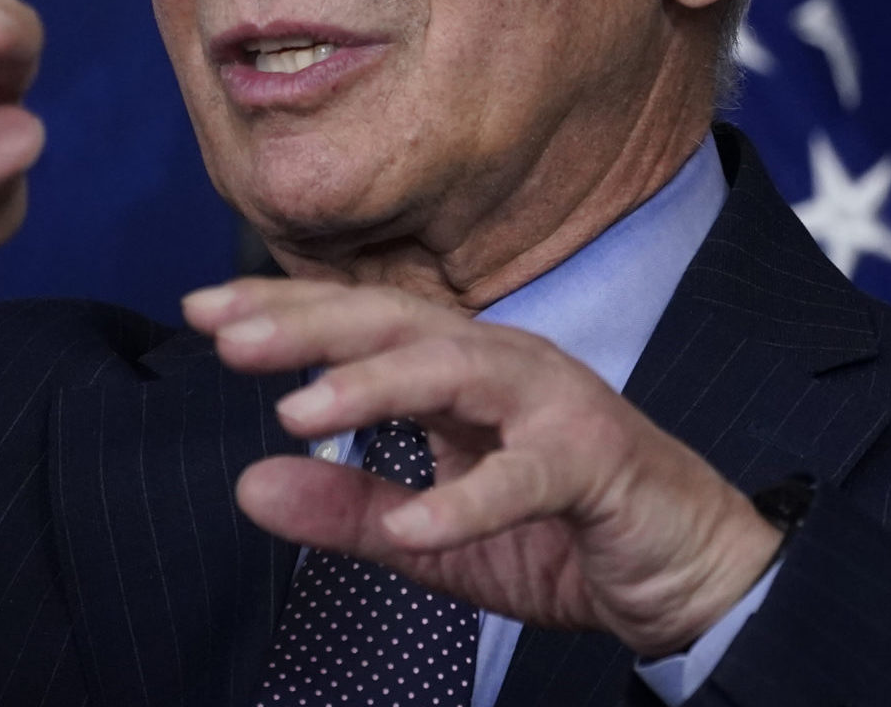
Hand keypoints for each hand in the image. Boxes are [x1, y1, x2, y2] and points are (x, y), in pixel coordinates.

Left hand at [182, 278, 781, 657]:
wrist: (690, 577)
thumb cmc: (565, 539)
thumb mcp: (433, 538)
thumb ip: (348, 510)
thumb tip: (246, 485)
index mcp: (462, 374)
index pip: (361, 326)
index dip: (283, 312)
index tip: (199, 312)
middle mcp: (504, 368)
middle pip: (396, 323)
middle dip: (308, 323)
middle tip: (224, 336)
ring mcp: (556, 407)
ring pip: (457, 370)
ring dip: (375, 387)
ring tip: (298, 411)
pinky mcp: (598, 465)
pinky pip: (527, 478)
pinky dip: (469, 500)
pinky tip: (413, 527)